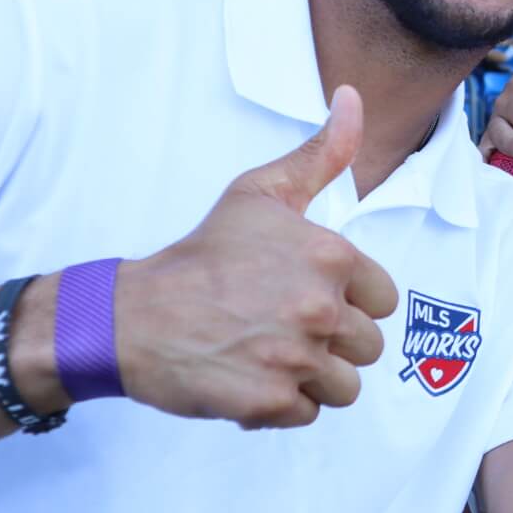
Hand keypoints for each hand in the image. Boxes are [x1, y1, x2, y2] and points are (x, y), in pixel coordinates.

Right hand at [116, 86, 399, 428]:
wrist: (130, 315)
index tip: (307, 295)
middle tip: (283, 327)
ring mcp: (296, 358)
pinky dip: (281, 405)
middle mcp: (321, 308)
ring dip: (312, 377)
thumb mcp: (262, 192)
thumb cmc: (203, 253)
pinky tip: (249, 378)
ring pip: (345, 387)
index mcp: (332, 258)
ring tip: (270, 354)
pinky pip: (306, 414)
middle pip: (367, 347)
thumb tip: (354, 99)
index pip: (382, 299)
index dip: (349, 301)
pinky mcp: (270, 401)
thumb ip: (322, 154)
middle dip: (331, 342)